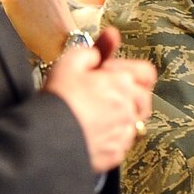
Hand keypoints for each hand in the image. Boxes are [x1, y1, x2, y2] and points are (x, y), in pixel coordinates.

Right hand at [42, 25, 156, 172]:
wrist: (48, 137)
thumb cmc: (59, 99)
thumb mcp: (69, 61)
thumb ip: (93, 50)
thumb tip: (108, 40)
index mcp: (122, 82)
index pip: (146, 72)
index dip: (128, 70)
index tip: (110, 73)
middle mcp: (129, 108)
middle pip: (143, 98)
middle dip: (128, 94)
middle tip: (104, 94)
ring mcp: (124, 132)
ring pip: (135, 121)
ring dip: (121, 115)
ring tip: (97, 114)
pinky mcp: (116, 153)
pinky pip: (122, 142)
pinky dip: (113, 136)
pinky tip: (94, 131)